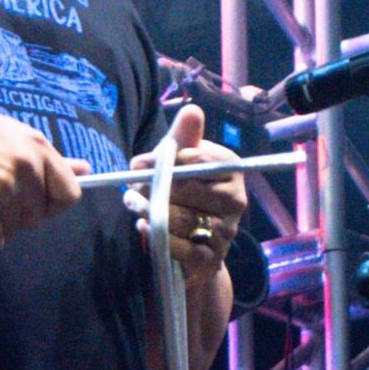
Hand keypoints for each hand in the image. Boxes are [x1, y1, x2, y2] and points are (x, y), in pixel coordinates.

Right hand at [0, 103, 84, 252]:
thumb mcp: (5, 134)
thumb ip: (44, 156)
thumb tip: (85, 170)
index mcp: (35, 146)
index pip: (69, 192)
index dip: (51, 205)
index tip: (30, 204)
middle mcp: (24, 165)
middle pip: (39, 217)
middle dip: (14, 215)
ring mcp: (3, 188)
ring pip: (14, 230)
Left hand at [126, 103, 245, 290]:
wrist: (193, 250)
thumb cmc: (185, 198)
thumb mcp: (182, 166)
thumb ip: (181, 140)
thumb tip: (192, 110)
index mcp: (230, 169)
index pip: (197, 159)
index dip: (164, 161)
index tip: (138, 164)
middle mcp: (236, 198)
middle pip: (188, 188)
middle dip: (155, 187)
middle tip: (132, 190)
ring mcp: (227, 231)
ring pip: (183, 217)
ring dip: (152, 211)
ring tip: (132, 205)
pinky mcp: (213, 259)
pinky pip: (182, 247)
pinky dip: (159, 237)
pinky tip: (145, 227)